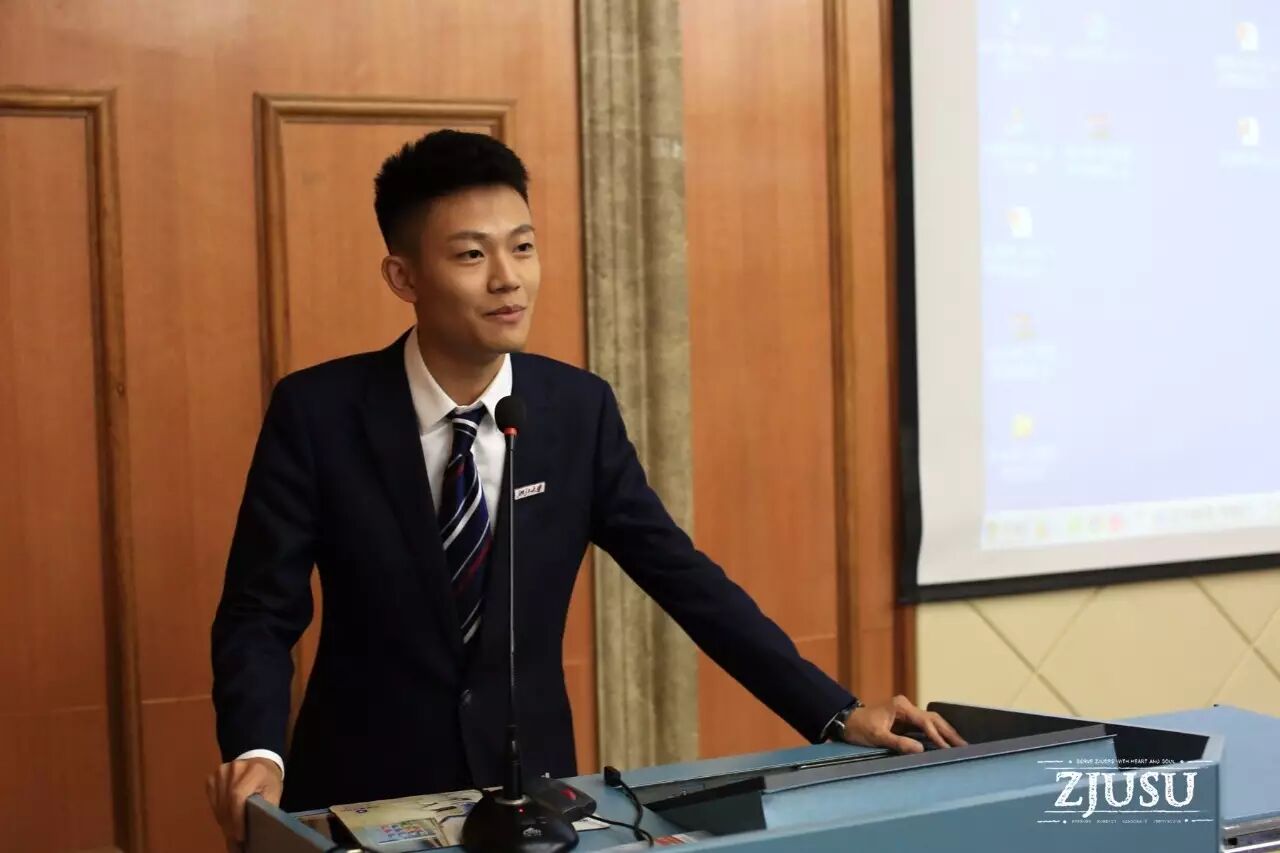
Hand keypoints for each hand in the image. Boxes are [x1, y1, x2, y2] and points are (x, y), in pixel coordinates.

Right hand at [206, 757, 283, 847]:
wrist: (259, 763)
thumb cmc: (268, 781)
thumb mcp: (274, 793)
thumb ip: (266, 808)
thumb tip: (256, 827)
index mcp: (254, 770)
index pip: (238, 796)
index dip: (237, 818)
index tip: (240, 835)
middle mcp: (236, 768)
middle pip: (227, 802)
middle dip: (231, 823)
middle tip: (236, 837)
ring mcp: (221, 771)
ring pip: (218, 803)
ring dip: (224, 820)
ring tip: (232, 829)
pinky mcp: (212, 777)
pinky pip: (212, 800)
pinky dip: (219, 812)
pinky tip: (227, 816)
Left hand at [840, 695, 967, 752]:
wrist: (847, 722)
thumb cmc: (859, 728)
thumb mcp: (877, 737)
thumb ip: (898, 742)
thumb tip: (921, 749)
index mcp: (901, 706)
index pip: (925, 721)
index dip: (937, 736)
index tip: (948, 748)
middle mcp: (906, 707)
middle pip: (933, 719)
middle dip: (949, 733)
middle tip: (965, 746)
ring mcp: (907, 713)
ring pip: (932, 721)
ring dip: (946, 733)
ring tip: (961, 746)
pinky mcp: (906, 721)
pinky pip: (926, 727)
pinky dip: (937, 734)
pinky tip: (947, 743)